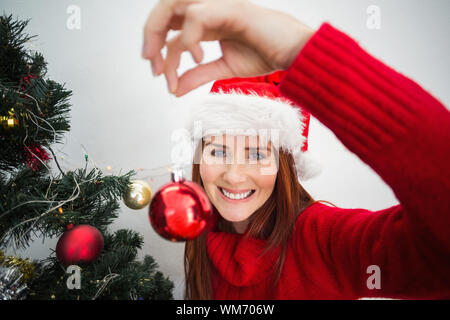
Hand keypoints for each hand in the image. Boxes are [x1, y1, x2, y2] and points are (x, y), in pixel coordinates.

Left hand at [142, 0, 314, 96]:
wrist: (293, 53)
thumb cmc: (266, 54)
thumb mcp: (224, 69)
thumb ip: (199, 75)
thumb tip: (174, 89)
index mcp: (207, 20)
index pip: (172, 26)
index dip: (159, 49)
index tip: (161, 76)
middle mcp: (209, 8)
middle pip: (166, 9)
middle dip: (151, 35)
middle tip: (151, 64)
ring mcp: (219, 4)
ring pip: (174, 5)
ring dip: (160, 33)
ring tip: (162, 63)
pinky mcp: (230, 8)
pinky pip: (197, 17)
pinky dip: (189, 40)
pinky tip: (197, 58)